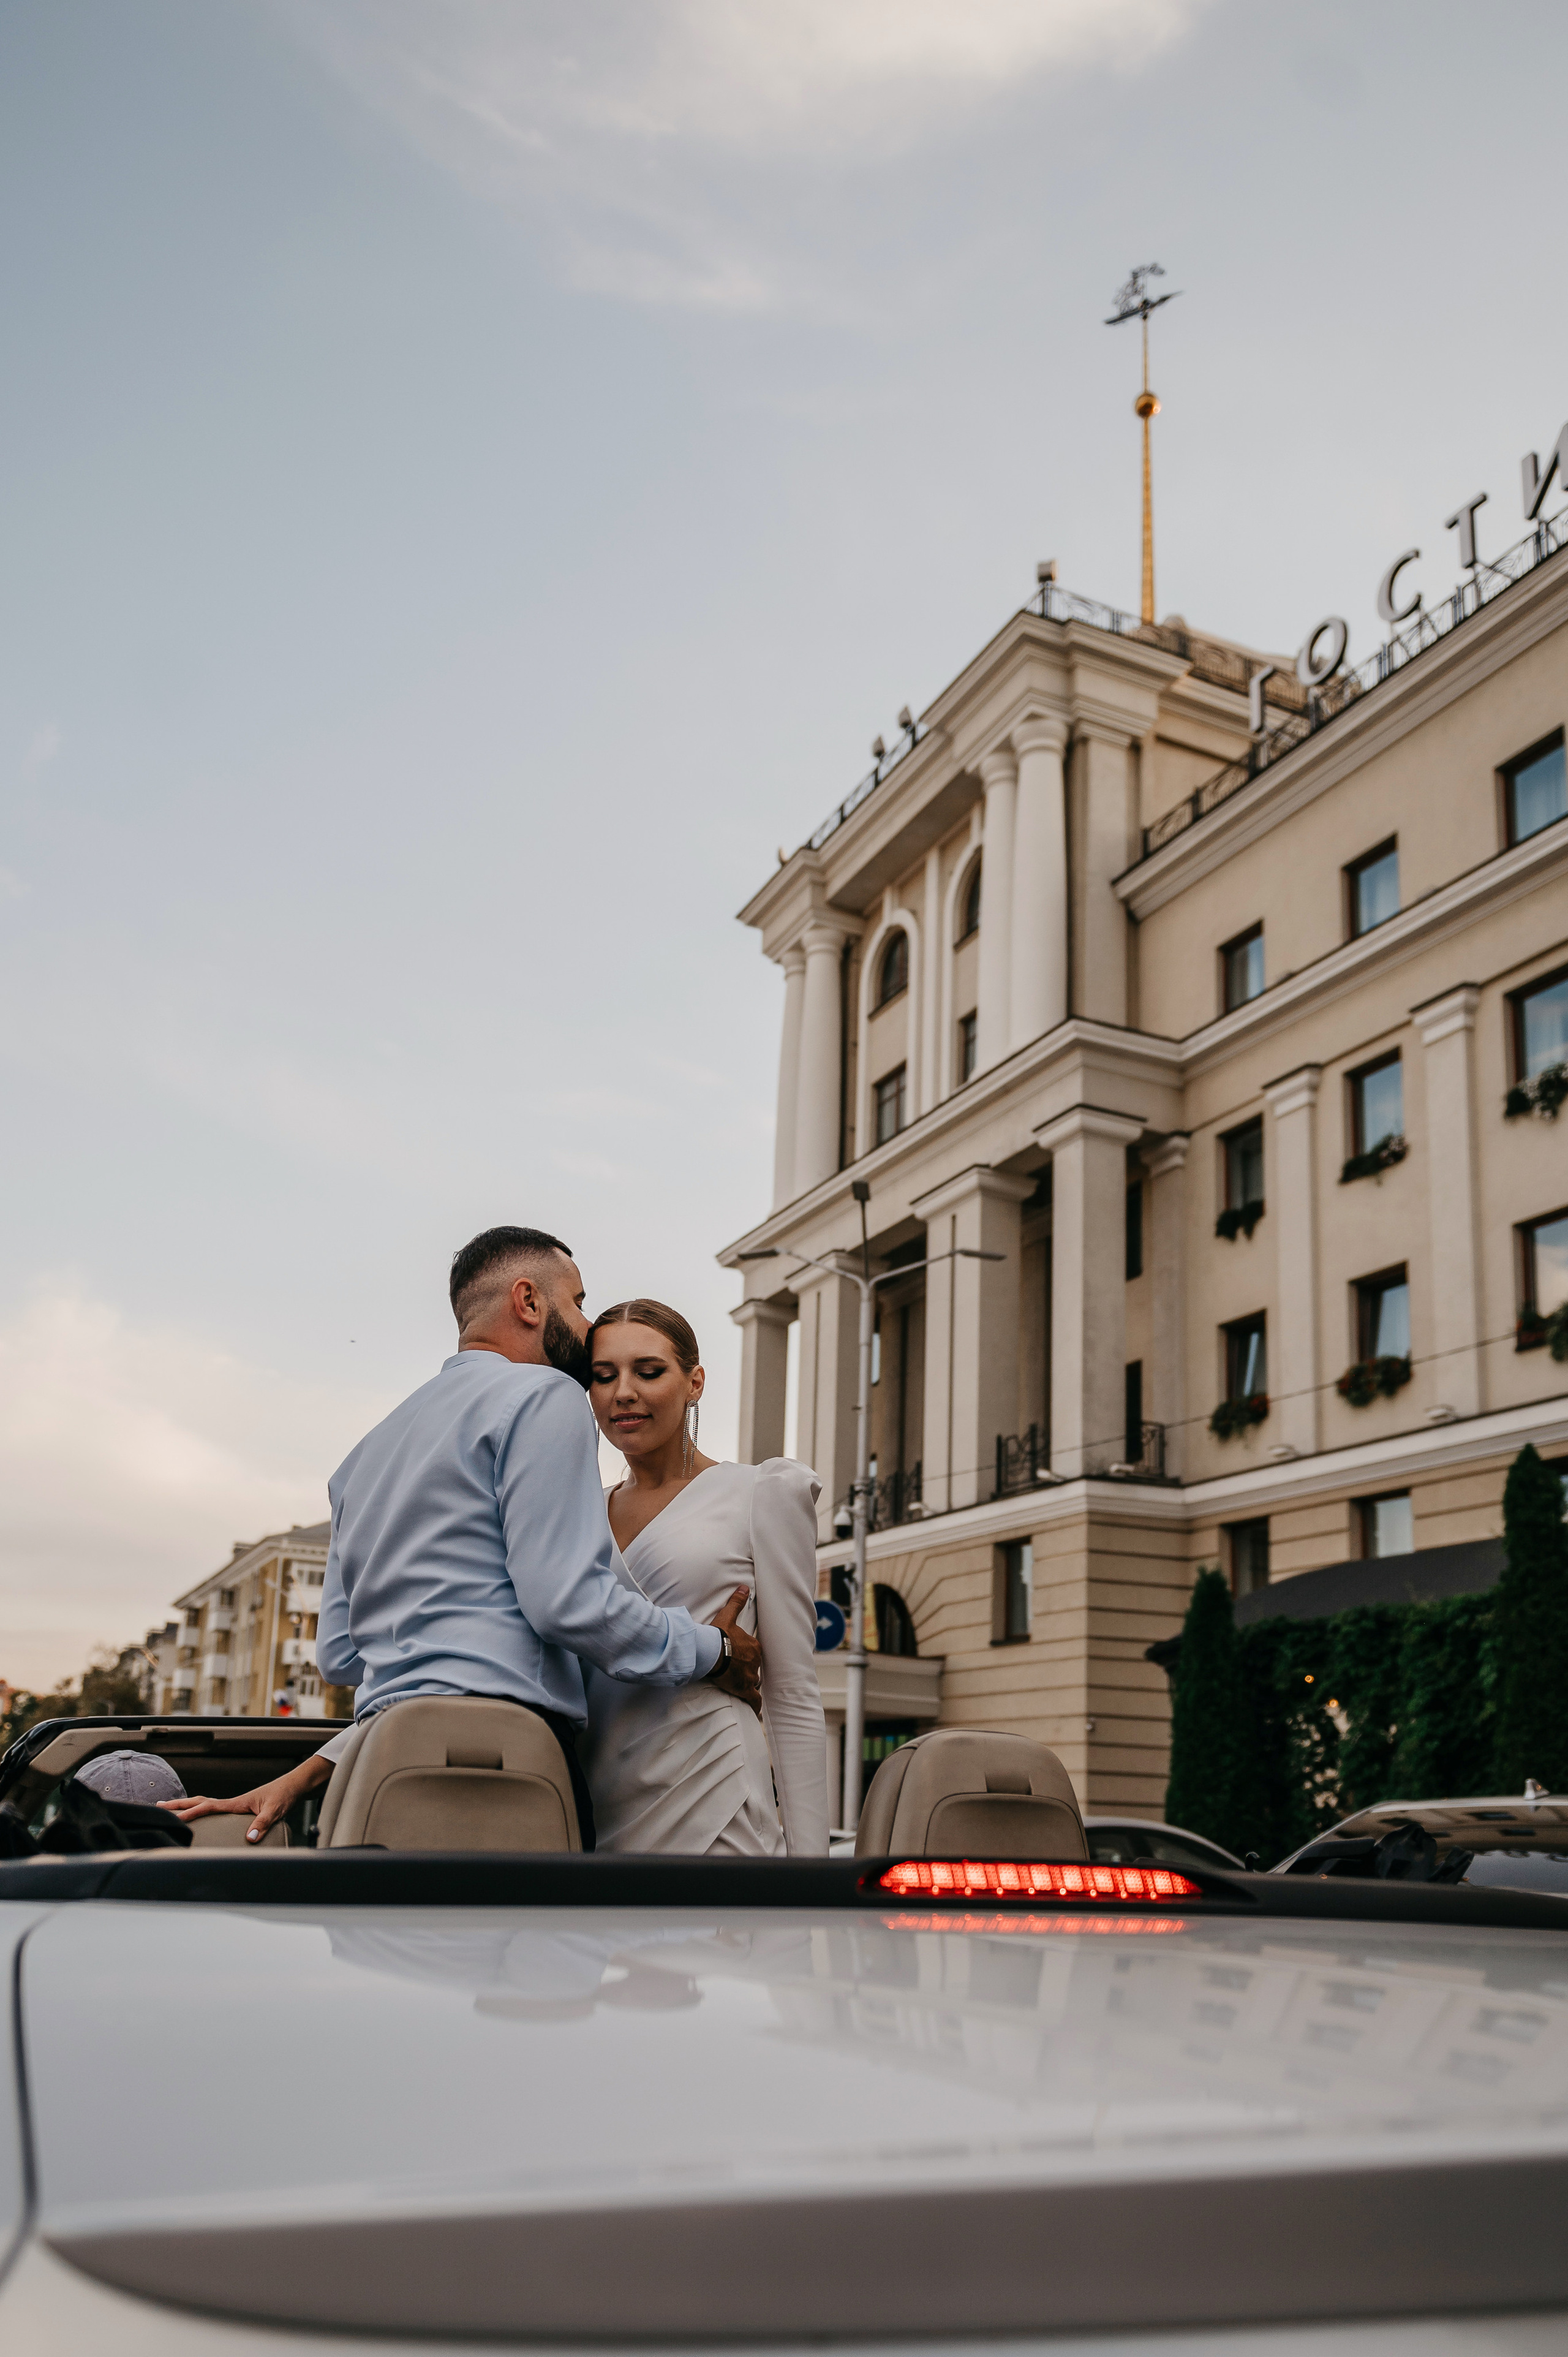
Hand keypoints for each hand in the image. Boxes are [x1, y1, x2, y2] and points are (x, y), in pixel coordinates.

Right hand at [160, 1752, 333, 1843]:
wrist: (296, 1786)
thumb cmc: (285, 1795)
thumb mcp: (275, 1811)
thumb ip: (262, 1824)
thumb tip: (249, 1838)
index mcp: (235, 1803)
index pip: (207, 1807)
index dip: (189, 1813)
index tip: (172, 1818)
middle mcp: (232, 1803)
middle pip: (200, 1802)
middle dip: (178, 1806)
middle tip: (158, 1807)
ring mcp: (235, 1805)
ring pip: (205, 1805)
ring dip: (188, 1807)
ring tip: (171, 1810)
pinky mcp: (241, 1809)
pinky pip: (215, 1810)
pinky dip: (202, 1811)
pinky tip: (200, 1817)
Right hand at [707, 1583, 762, 1716]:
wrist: (710, 1651)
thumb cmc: (717, 1635)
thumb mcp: (727, 1617)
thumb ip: (736, 1602)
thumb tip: (744, 1587)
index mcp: (753, 1646)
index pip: (754, 1652)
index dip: (747, 1655)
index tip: (739, 1657)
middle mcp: (756, 1661)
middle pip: (754, 1668)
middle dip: (748, 1670)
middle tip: (737, 1672)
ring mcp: (751, 1676)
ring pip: (754, 1682)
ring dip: (749, 1684)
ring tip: (742, 1688)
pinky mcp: (744, 1689)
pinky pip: (754, 1700)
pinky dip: (756, 1706)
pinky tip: (757, 1712)